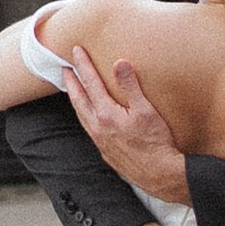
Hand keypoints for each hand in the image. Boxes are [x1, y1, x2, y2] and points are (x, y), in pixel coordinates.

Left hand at [69, 52, 189, 207]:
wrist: (159, 175)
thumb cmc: (156, 143)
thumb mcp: (146, 111)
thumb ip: (131, 86)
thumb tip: (119, 63)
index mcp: (106, 114)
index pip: (90, 83)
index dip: (83, 65)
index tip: (76, 51)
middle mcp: (98, 128)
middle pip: (79, 100)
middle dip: (71, 82)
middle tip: (64, 69)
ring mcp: (100, 141)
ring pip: (82, 116)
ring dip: (76, 100)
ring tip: (73, 91)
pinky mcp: (106, 152)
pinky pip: (89, 130)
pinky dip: (85, 117)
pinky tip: (90, 117)